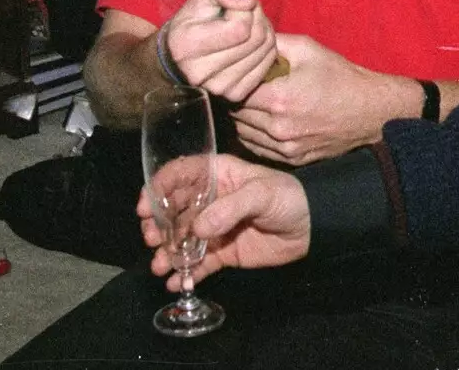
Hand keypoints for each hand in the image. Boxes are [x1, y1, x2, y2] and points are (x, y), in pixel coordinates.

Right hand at [138, 153, 311, 287]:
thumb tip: (198, 229)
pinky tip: (175, 283)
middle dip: (157, 226)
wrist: (312, 227)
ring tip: (161, 266)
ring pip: (181, 239)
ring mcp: (214, 228)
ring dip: (167, 252)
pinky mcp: (222, 253)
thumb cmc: (287, 198)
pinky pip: (198, 264)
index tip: (145, 209)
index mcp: (216, 175)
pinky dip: (185, 273)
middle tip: (153, 240)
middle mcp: (209, 200)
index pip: (178, 176)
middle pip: (172, 210)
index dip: (158, 189)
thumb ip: (229, 209)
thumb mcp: (261, 194)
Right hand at [164, 0, 278, 101]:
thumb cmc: (194, 19)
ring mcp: (218, 88)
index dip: (246, 8)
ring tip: (249, 26)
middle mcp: (200, 72)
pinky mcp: (234, 95)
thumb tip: (247, 1)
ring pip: (265, 51)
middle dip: (258, 18)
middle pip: (255, 39)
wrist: (181, 56)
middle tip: (248, 12)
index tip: (237, 4)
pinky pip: (267, 65)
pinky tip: (252, 43)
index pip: (240, 27)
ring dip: (265, 32)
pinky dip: (266, 50)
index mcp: (187, 44)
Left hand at [230, 34, 415, 165]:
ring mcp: (286, 148)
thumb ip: (273, 42)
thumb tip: (247, 37)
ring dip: (243, 118)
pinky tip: (263, 120)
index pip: (234, 92)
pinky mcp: (293, 159)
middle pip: (236, 114)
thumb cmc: (341, 77)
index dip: (233, 79)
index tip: (237, 72)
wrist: (371, 110)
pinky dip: (254, 135)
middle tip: (244, 85)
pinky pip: (258, 148)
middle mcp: (279, 128)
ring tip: (254, 102)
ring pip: (243, 133)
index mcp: (280, 99)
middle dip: (236, 98)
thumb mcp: (307, 49)